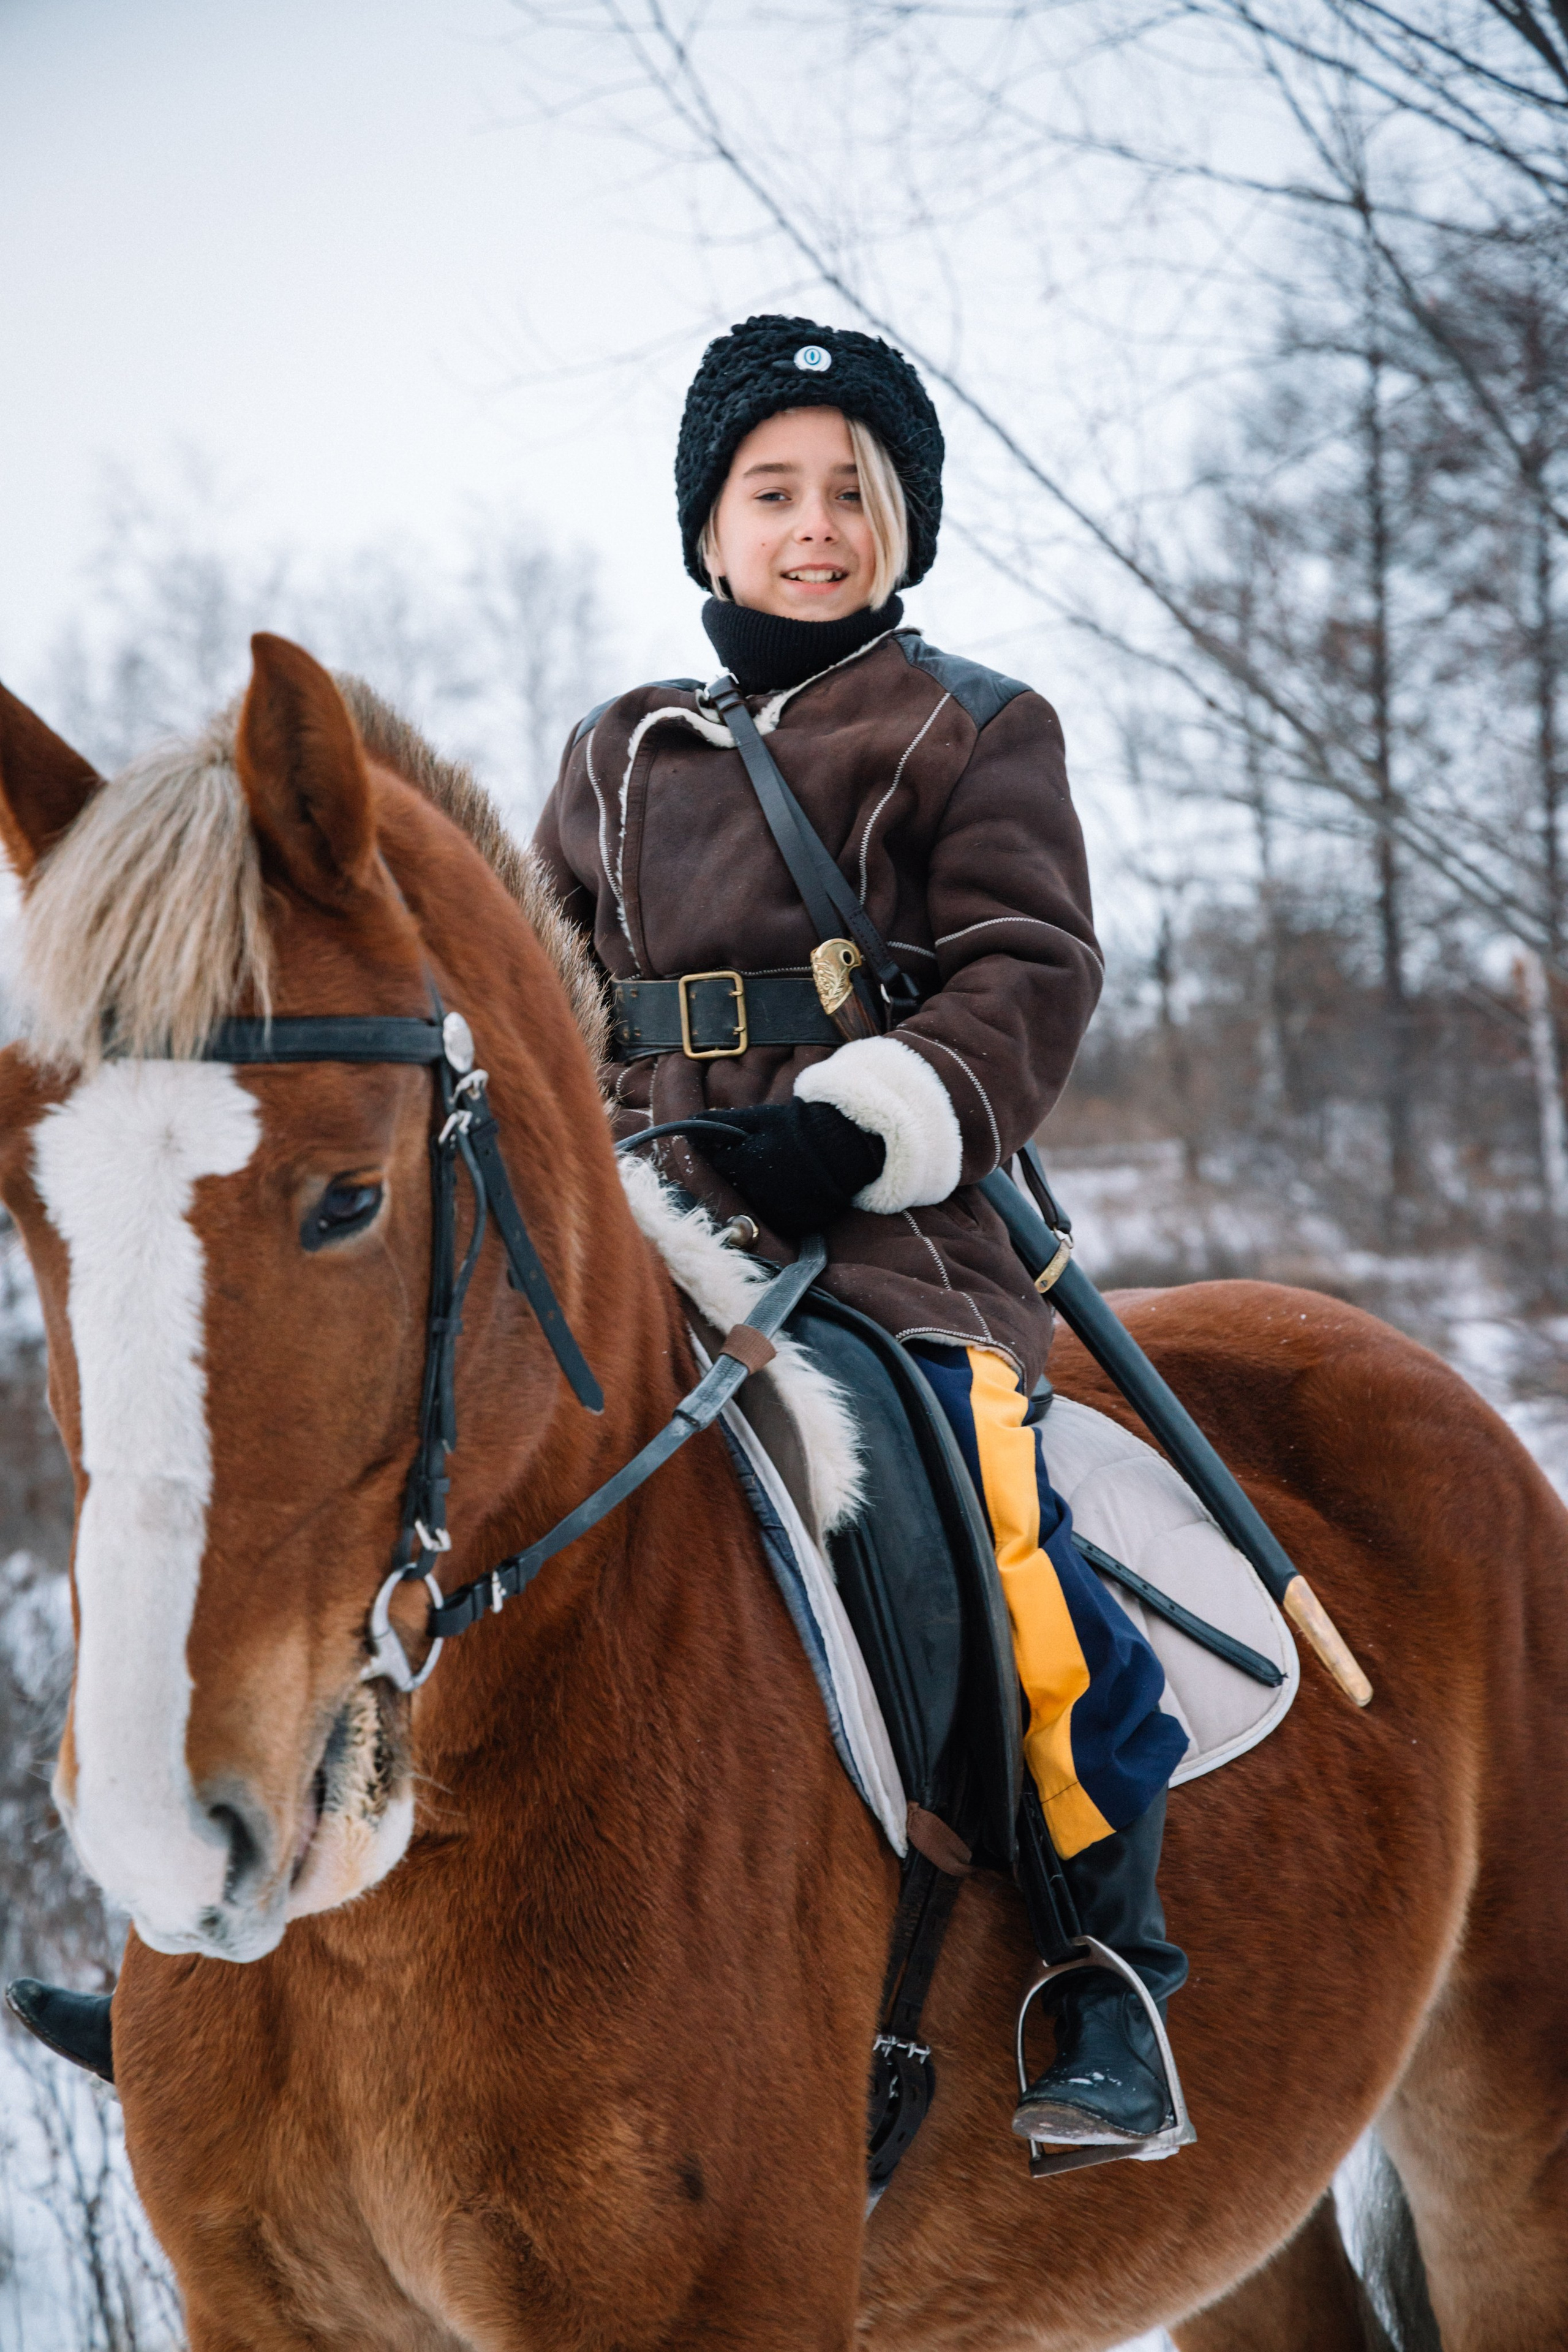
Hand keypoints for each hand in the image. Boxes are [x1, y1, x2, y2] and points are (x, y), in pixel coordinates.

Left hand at [698, 1100, 885, 1237]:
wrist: (844, 1146)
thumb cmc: (797, 1127)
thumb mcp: (758, 1118)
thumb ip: (721, 1123)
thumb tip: (687, 1124)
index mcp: (742, 1166)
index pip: (716, 1165)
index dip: (723, 1156)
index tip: (736, 1149)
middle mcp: (755, 1194)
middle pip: (734, 1187)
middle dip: (742, 1174)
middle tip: (764, 1159)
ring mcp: (776, 1212)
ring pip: (754, 1205)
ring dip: (759, 1192)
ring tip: (781, 1174)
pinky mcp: (795, 1224)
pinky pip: (778, 1218)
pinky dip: (780, 1207)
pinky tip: (793, 1189)